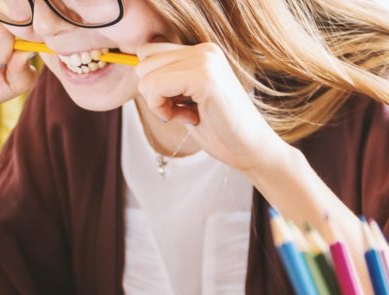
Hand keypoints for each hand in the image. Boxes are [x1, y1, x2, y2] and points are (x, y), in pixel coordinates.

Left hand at [135, 42, 290, 174]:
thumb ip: (168, 80)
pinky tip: (189, 118)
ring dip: (158, 103)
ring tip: (188, 114)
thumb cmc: (220, 130)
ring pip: (146, 76)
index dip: (153, 84)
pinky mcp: (205, 78)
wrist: (252, 150)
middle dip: (153, 94)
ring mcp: (206, 61)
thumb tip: (136, 68)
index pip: (148, 53)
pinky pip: (156, 87)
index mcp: (202, 52)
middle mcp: (205, 50)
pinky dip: (163, 110)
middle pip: (143, 63)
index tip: (177, 104)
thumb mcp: (187, 98)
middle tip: (182, 112)